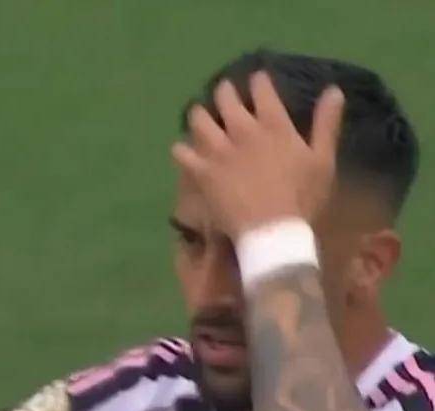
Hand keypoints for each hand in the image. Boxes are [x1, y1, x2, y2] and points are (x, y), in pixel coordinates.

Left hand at [172, 71, 343, 237]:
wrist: (272, 228)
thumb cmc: (302, 196)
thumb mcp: (323, 158)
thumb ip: (326, 123)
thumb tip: (334, 90)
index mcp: (274, 125)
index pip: (262, 92)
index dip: (258, 81)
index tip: (256, 77)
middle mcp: (243, 131)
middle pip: (226, 100)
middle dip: (223, 91)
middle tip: (222, 90)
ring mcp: (219, 150)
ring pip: (200, 120)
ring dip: (198, 114)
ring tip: (198, 112)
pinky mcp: (202, 171)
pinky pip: (183, 153)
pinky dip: (181, 149)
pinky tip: (181, 148)